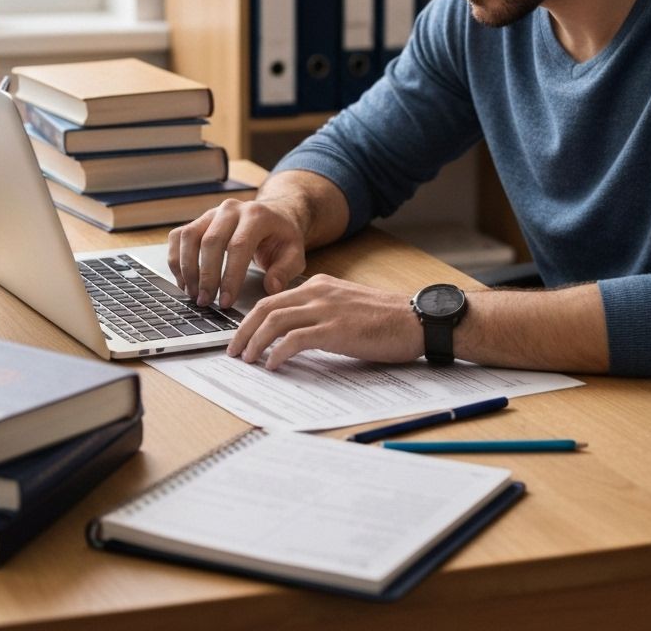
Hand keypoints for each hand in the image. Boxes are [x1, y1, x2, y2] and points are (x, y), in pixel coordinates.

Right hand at [167, 199, 306, 308]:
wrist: (273, 216)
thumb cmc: (281, 238)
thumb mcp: (294, 253)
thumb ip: (285, 270)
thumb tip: (272, 287)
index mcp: (257, 215)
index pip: (238, 246)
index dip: (230, 276)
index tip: (226, 301)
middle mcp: (231, 209)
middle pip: (210, 241)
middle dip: (206, 276)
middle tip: (205, 302)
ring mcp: (212, 213)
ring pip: (189, 237)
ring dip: (187, 269)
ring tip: (193, 294)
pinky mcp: (199, 220)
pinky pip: (179, 237)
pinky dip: (176, 260)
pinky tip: (184, 282)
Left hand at [227, 274, 423, 370]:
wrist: (417, 319)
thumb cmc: (387, 319)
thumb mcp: (347, 306)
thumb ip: (321, 312)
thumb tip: (294, 335)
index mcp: (320, 285)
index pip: (274, 299)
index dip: (251, 319)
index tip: (240, 337)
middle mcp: (319, 292)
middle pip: (266, 307)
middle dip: (243, 330)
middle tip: (233, 351)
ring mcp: (327, 309)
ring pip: (275, 321)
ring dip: (254, 342)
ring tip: (247, 360)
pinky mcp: (336, 330)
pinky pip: (295, 339)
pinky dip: (278, 352)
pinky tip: (273, 365)